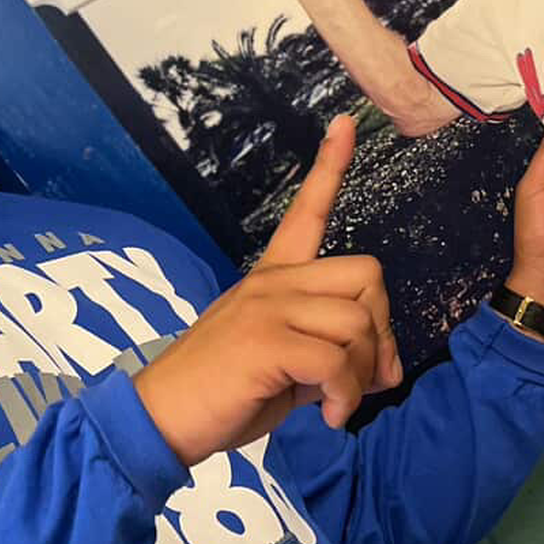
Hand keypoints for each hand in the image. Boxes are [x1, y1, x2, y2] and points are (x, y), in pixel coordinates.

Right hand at [134, 116, 401, 467]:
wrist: (162, 418)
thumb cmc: (220, 394)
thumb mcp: (284, 367)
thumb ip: (328, 355)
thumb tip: (381, 370)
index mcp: (271, 279)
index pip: (306, 212)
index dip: (329, 168)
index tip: (344, 125)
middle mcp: (271, 282)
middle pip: (367, 274)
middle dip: (380, 330)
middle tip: (362, 375)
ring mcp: (266, 307)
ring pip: (358, 321)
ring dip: (362, 373)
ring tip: (337, 403)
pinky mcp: (265, 341)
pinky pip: (338, 361)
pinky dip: (344, 396)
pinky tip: (327, 416)